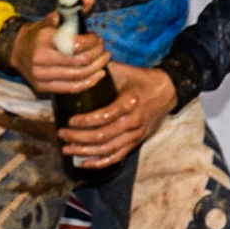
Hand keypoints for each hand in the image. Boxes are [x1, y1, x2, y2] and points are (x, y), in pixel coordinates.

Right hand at [10, 0, 110, 94]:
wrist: (16, 49)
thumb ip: (75, 9)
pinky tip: (99, 74)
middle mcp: (40, 58)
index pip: (74, 44)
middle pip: (79, 61)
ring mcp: (40, 75)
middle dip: (97, 54)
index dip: (91, 42)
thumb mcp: (56, 17)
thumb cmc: (41, 32)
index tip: (96, 38)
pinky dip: (89, 82)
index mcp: (43, 39)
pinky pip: (72, 89)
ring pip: (78, 76)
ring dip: (96, 67)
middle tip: (103, 49)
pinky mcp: (43, 87)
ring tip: (104, 59)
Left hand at [59, 62, 175, 168]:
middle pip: (103, 136)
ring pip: (108, 149)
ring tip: (67, 149)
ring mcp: (136, 134)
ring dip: (85, 151)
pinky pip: (118, 156)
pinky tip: (85, 163)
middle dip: (79, 137)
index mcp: (129, 102)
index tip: (70, 120)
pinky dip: (100, 162)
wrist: (167, 91)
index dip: (85, 121)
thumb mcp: (124, 70)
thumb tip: (79, 65)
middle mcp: (134, 121)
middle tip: (62, 134)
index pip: (104, 116)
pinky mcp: (137, 142)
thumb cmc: (141, 79)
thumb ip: (102, 69)